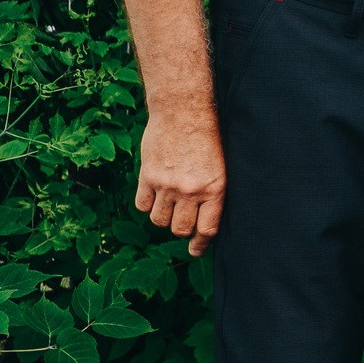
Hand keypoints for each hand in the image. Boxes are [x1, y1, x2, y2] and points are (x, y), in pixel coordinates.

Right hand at [134, 106, 224, 255]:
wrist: (184, 112)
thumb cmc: (208, 136)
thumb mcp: (221, 166)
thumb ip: (213, 192)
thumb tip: (206, 220)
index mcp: (214, 189)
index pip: (206, 230)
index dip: (201, 244)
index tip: (196, 250)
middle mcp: (190, 191)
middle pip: (181, 229)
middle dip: (182, 231)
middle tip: (183, 224)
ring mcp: (166, 185)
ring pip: (159, 221)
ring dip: (164, 219)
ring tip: (169, 208)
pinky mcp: (147, 176)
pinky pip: (142, 205)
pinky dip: (147, 206)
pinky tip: (154, 197)